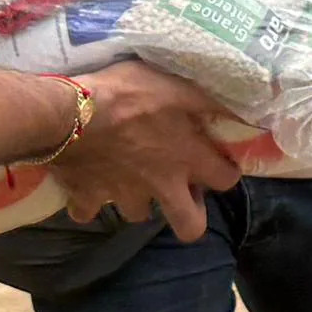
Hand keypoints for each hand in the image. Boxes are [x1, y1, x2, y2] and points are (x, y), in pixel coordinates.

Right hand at [46, 60, 238, 243]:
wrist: (68, 114)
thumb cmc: (126, 95)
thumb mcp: (175, 85)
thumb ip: (207, 100)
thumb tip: (244, 110)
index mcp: (186, 158)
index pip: (225, 181)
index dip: (226, 174)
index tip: (220, 165)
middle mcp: (160, 186)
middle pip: (189, 226)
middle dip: (189, 216)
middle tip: (180, 195)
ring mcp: (122, 196)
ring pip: (137, 214)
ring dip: (137, 200)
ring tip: (129, 179)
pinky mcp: (87, 198)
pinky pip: (88, 210)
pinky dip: (88, 202)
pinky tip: (86, 185)